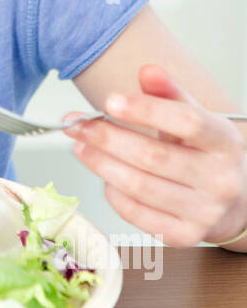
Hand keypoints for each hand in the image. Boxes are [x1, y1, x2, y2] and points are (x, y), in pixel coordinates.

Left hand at [62, 64, 246, 247]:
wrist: (233, 203)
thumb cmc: (206, 154)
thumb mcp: (197, 118)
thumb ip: (170, 94)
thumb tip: (147, 71)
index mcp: (225, 142)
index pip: (186, 122)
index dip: (145, 110)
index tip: (110, 100)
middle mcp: (220, 180)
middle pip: (153, 156)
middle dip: (107, 137)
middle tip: (76, 124)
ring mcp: (204, 212)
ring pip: (139, 186)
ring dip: (101, 164)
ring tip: (80, 146)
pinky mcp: (184, 236)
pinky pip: (136, 213)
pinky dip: (114, 193)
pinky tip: (104, 177)